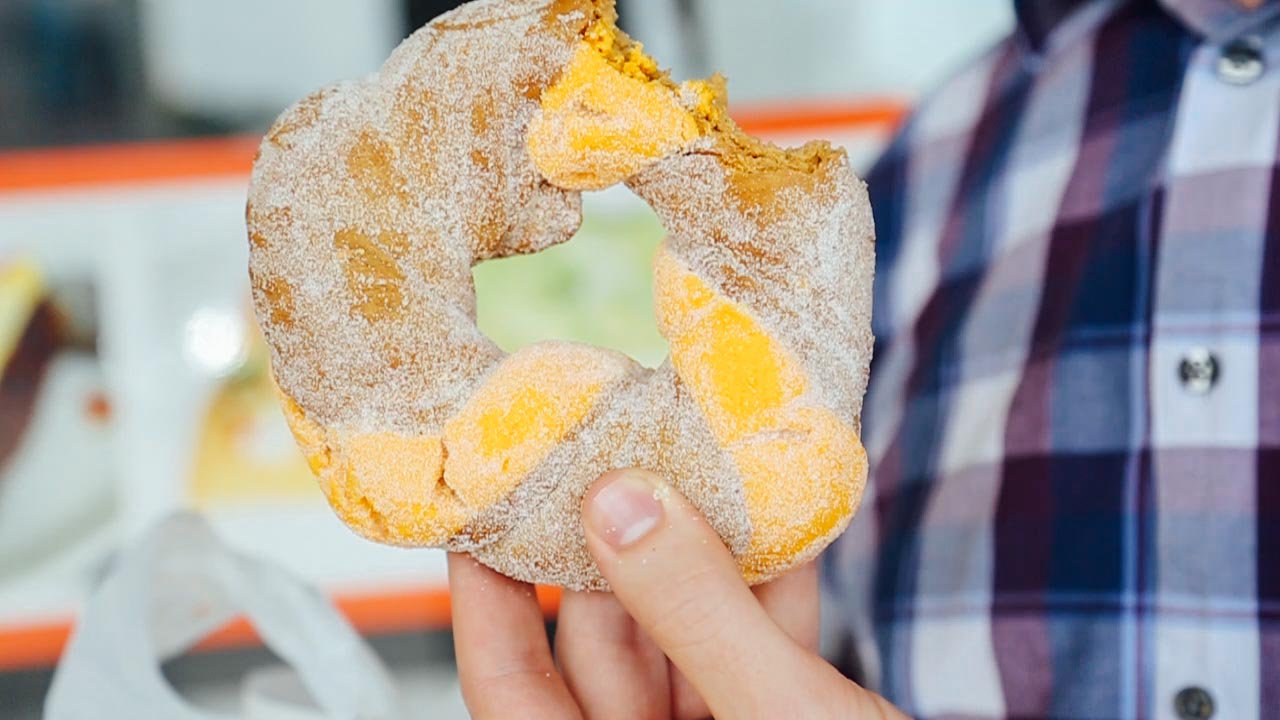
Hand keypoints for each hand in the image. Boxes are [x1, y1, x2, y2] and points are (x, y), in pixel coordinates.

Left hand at [448, 468, 906, 718]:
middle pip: (602, 646)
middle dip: (615, 544)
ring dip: (701, 555)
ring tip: (700, 464)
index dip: (486, 591)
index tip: (486, 501)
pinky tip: (782, 522)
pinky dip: (769, 590)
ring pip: (682, 638)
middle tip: (612, 450)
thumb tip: (617, 506)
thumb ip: (698, 613)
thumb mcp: (778, 715)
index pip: (508, 684)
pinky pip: (754, 651)